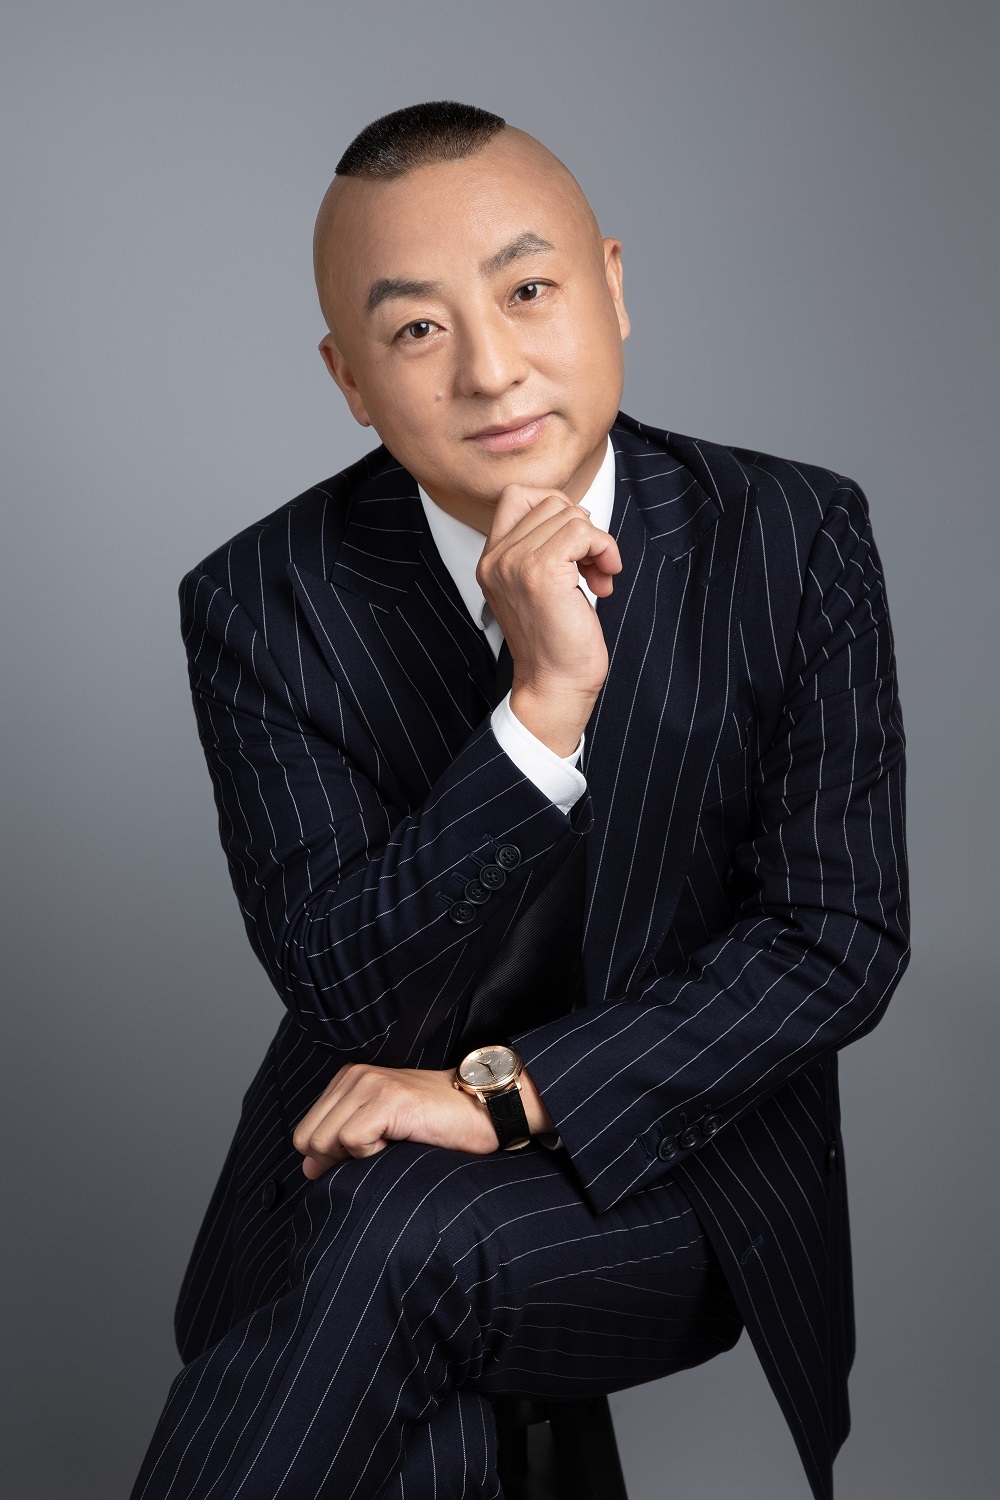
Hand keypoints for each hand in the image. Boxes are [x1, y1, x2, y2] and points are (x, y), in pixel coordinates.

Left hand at [292, 1064, 554, 1177]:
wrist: (485, 1109)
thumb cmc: (438, 1124)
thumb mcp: (381, 1129)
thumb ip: (342, 1142)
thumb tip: (308, 1169)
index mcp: (348, 1080)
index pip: (305, 1132)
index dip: (328, 1156)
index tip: (366, 1154)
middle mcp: (354, 1076)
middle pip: (308, 1138)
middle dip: (336, 1159)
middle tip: (380, 1151)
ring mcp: (370, 1085)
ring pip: (325, 1141)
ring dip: (357, 1156)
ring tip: (393, 1142)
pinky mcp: (388, 1099)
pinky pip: (351, 1141)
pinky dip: (371, 1153)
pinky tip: (400, 1140)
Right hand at [476, 485, 621, 754]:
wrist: (554, 685)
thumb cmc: (556, 642)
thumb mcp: (539, 586)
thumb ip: (543, 548)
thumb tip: (577, 514)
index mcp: (491, 560)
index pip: (517, 495)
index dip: (556, 508)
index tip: (574, 543)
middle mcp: (497, 558)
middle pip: (550, 502)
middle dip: (582, 528)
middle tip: (592, 565)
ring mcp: (515, 563)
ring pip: (570, 514)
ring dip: (597, 542)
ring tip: (598, 576)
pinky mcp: (540, 572)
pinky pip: (583, 531)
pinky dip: (604, 549)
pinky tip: (604, 579)